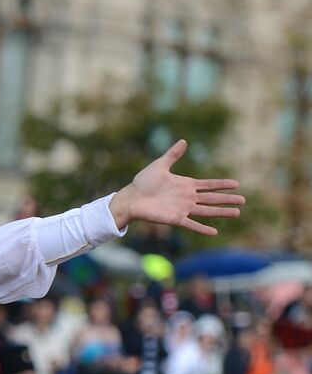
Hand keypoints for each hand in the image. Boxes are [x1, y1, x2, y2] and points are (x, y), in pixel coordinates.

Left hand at [108, 140, 242, 235]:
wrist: (131, 198)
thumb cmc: (143, 182)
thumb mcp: (160, 165)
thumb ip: (173, 154)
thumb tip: (184, 141)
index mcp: (186, 185)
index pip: (209, 185)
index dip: (222, 184)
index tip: (236, 184)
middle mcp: (187, 198)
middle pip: (212, 199)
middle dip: (227, 199)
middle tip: (243, 200)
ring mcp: (183, 209)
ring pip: (207, 211)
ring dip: (221, 212)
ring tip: (237, 213)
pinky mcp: (175, 218)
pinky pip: (192, 224)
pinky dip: (202, 228)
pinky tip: (214, 231)